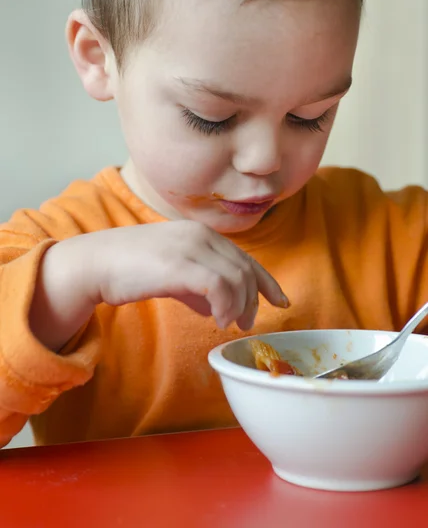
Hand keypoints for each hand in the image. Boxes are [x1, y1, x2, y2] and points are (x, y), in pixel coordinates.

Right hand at [95, 220, 288, 330]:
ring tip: (229, 324)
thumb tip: (218, 309)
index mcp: (202, 234)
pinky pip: (219, 286)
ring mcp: (190, 247)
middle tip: (247, 323)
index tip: (280, 300)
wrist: (96, 263)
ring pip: (237, 278)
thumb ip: (198, 287)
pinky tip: (218, 320)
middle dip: (255, 298)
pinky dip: (226, 306)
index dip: (267, 281)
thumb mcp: (173, 274)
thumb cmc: (132, 269)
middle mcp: (201, 236)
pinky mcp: (179, 264)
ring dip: (240, 306)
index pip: (245, 257)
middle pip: (246, 268)